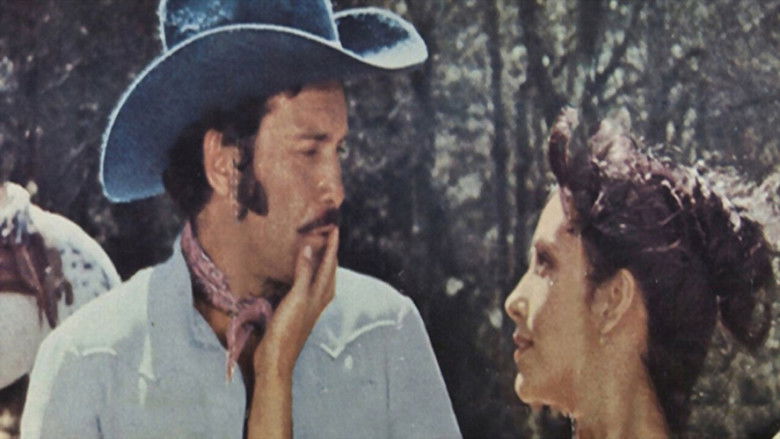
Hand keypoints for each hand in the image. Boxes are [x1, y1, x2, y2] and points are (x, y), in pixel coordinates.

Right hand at [253, 228, 338, 377]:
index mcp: (322, 293)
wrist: (276, 359)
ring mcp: (309, 305)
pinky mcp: (297, 310)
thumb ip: (304, 273)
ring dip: (319, 263)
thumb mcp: (297, 298)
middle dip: (329, 252)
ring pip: (319, 278)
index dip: (333, 245)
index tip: (334, 226)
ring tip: (317, 248)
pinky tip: (299, 273)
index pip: (330, 263)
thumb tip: (311, 247)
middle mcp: (319, 298)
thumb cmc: (288, 329)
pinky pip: (306, 285)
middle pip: (328, 270)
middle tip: (327, 233)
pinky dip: (306, 274)